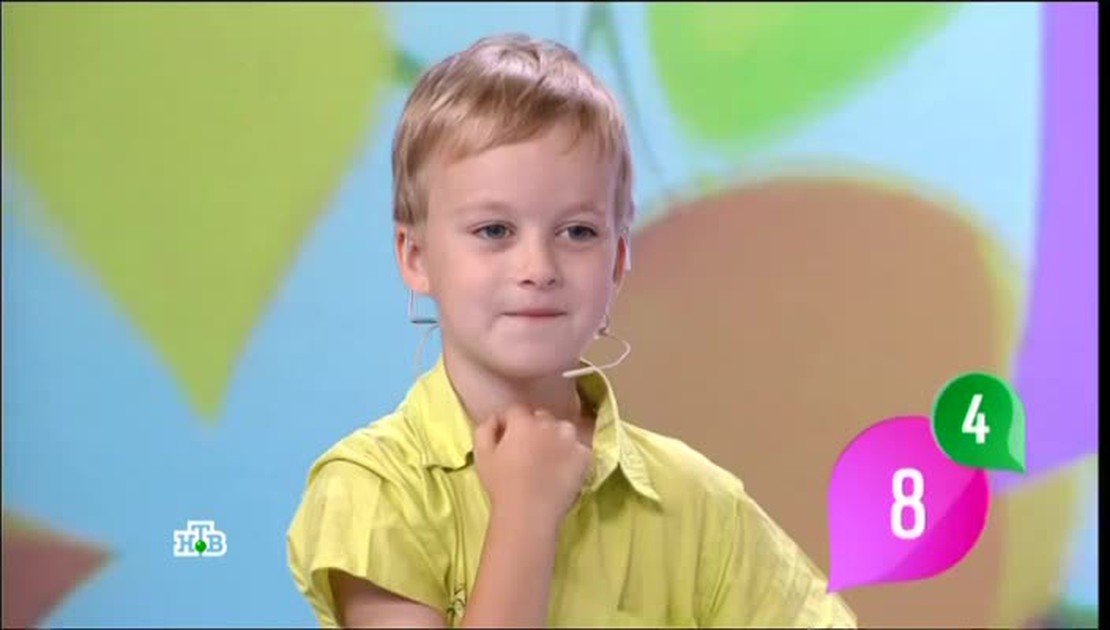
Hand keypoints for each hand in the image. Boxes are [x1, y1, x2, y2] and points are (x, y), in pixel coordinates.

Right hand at [474, 404, 592, 527]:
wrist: (528, 514)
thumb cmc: (501, 485)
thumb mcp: (482, 455)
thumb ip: (485, 429)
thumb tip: (495, 418)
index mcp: (523, 422)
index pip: (517, 411)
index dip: (511, 424)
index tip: (508, 438)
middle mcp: (549, 424)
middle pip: (542, 418)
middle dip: (535, 429)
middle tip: (529, 451)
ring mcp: (570, 439)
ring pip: (563, 430)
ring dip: (557, 437)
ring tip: (550, 458)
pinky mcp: (585, 456)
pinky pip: (580, 448)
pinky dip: (573, 455)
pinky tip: (564, 469)